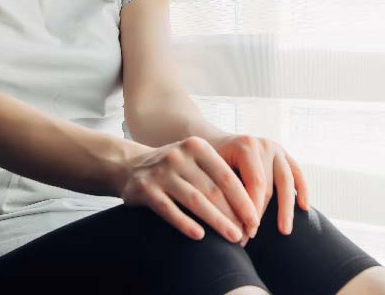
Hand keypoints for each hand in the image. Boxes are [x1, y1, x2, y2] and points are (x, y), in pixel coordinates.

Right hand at [119, 136, 260, 244]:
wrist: (129, 165)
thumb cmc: (175, 169)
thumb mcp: (195, 161)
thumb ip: (218, 177)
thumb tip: (251, 208)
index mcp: (197, 147)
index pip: (226, 176)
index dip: (243, 199)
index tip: (255, 219)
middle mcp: (179, 156)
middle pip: (213, 190)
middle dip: (233, 214)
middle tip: (247, 234)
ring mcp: (161, 172)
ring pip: (195, 201)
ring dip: (217, 221)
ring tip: (232, 237)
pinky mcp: (145, 189)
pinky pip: (169, 210)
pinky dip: (185, 224)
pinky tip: (200, 236)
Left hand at [210, 133, 309, 238]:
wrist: (214, 142)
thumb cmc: (208, 161)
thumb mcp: (209, 172)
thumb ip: (221, 192)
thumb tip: (228, 226)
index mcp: (246, 146)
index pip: (255, 184)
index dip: (251, 210)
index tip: (245, 234)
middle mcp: (264, 145)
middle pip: (269, 185)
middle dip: (261, 213)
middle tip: (252, 237)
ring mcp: (277, 149)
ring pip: (287, 181)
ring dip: (286, 209)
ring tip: (285, 231)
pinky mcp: (284, 154)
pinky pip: (297, 173)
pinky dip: (303, 190)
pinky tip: (304, 208)